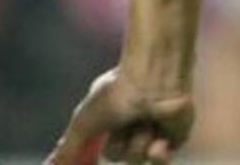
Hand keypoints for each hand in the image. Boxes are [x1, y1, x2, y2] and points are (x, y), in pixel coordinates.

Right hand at [46, 68, 194, 164]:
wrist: (152, 82)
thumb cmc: (116, 96)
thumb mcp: (84, 124)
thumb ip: (68, 148)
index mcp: (104, 117)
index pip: (95, 144)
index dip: (89, 154)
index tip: (85, 162)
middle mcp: (125, 124)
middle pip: (115, 155)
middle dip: (117, 144)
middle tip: (121, 125)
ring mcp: (148, 132)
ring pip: (136, 159)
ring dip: (137, 143)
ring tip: (144, 122)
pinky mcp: (171, 139)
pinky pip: (159, 161)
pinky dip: (157, 152)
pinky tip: (158, 137)